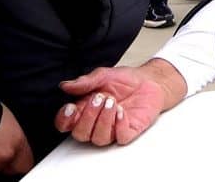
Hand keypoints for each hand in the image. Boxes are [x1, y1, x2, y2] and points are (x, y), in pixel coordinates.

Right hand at [55, 60, 185, 146]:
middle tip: (99, 98)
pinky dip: (119, 126)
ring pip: (99, 138)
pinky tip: (121, 111)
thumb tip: (66, 85)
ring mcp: (112, 128)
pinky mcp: (129, 131)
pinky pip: (120, 138)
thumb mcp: (104, 75)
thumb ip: (85, 81)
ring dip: (103, 121)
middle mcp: (96, 122)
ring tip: (112, 102)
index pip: (66, 124)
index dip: (64, 120)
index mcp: (84, 110)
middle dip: (87, 117)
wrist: (150, 81)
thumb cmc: (125, 80)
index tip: (71, 108)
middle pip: (81, 134)